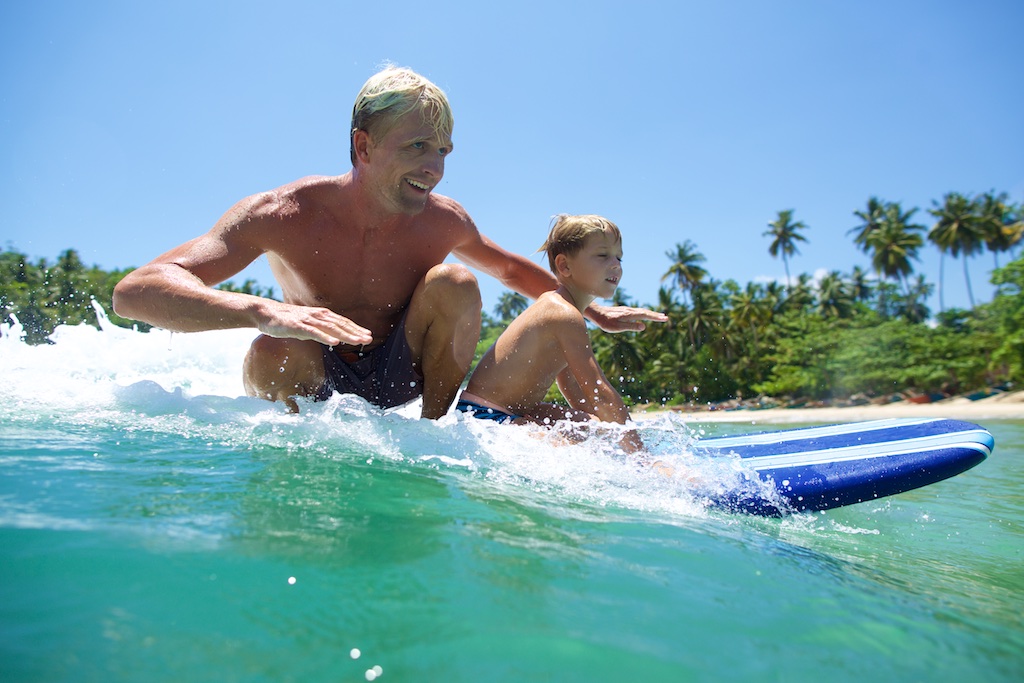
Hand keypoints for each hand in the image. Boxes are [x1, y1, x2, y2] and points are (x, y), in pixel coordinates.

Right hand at [256, 301, 373, 346]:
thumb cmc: (288, 320)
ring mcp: (308, 320)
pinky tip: (335, 343)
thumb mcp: (308, 325)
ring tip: (358, 341)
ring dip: (346, 335)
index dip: (356, 328)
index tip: (368, 335)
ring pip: (330, 328)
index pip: (342, 322)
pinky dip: (325, 337)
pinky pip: (313, 332)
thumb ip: (321, 330)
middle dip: (356, 332)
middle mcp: (318, 316)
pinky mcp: (297, 326)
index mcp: (321, 315)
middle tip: (369, 339)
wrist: (266, 313)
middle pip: (340, 325)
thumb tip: (334, 338)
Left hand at [587, 303, 667, 332]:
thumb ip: (630, 327)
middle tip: (666, 318)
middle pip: (645, 312)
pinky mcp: (624, 311)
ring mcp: (627, 310)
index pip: (646, 315)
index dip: (656, 317)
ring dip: (651, 314)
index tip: (665, 319)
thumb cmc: (605, 322)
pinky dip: (645, 313)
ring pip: (642, 311)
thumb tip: (644, 327)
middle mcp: (629, 311)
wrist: (596, 313)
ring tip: (659, 316)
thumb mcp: (617, 327)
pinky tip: (645, 315)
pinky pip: (637, 311)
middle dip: (656, 315)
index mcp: (629, 315)